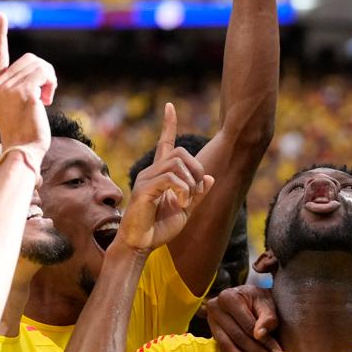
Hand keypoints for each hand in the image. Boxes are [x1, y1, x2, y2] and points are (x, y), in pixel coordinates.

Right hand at [0, 13, 56, 162]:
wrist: (22, 150)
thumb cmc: (24, 133)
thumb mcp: (18, 106)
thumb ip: (22, 87)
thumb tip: (41, 76)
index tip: (0, 16)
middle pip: (30, 59)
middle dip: (44, 74)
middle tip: (46, 94)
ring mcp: (9, 87)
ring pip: (40, 66)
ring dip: (49, 81)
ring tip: (45, 99)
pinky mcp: (24, 92)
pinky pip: (45, 74)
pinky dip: (51, 84)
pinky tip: (46, 101)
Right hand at [118, 103, 214, 253]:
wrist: (140, 245)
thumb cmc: (158, 229)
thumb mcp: (185, 211)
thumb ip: (197, 195)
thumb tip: (210, 178)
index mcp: (160, 175)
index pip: (164, 143)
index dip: (168, 125)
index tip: (170, 107)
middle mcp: (151, 172)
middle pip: (180, 152)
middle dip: (197, 168)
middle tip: (196, 190)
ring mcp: (146, 180)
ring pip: (177, 164)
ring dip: (190, 183)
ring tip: (185, 201)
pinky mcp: (143, 190)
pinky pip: (170, 179)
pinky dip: (182, 191)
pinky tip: (179, 204)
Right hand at [207, 284, 281, 351]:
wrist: (247, 296)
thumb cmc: (259, 298)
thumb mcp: (266, 302)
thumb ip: (266, 317)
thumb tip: (259, 335)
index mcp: (228, 297)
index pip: (248, 325)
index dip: (264, 341)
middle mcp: (215, 309)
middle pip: (238, 337)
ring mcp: (211, 322)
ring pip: (228, 346)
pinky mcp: (212, 333)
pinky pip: (221, 351)